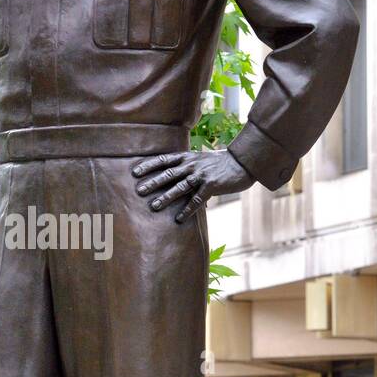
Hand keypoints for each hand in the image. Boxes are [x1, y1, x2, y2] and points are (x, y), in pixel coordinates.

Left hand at [132, 149, 252, 222]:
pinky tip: (179, 219)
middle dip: (152, 182)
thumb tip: (172, 174)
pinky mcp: (212, 185)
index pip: (164, 160)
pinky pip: (197, 200)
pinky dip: (188, 210)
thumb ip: (186, 165)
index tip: (134, 172)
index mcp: (187, 158)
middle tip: (138, 191)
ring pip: (180, 187)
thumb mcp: (201, 158)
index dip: (148, 165)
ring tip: (153, 206)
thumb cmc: (220, 163)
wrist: (242, 162)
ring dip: (166, 197)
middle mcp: (192, 165)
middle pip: (168, 174)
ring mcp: (202, 175)